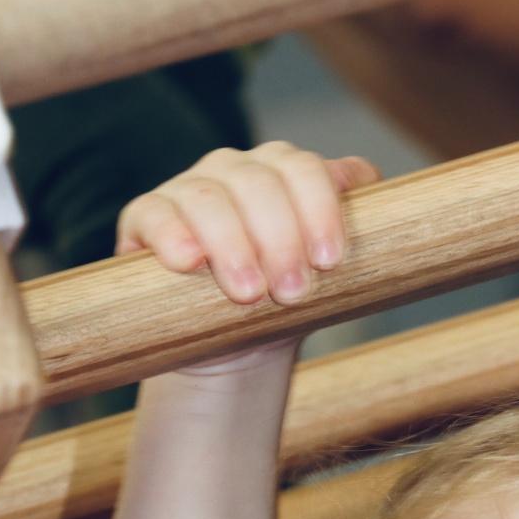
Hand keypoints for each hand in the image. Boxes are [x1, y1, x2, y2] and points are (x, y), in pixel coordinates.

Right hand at [115, 142, 380, 377]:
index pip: (303, 169)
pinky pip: (155, 213)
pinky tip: (189, 262)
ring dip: (232, 244)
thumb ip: (352, 230)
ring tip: (249, 293)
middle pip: (259, 183)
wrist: (230, 349)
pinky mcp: (146, 219)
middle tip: (293, 293)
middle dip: (280, 238)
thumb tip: (371, 183)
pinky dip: (173, 235)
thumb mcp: (325, 272)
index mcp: (282, 174)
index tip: (330, 261)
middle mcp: (236, 172)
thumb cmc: (283, 303)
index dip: (319, 209)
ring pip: (209, 197)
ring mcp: (188, 190)